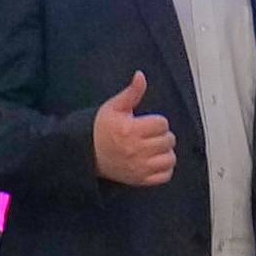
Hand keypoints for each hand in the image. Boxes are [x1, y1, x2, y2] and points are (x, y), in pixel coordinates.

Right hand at [91, 72, 176, 186]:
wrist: (85, 153)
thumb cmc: (100, 129)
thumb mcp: (114, 107)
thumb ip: (131, 92)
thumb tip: (141, 76)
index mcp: (131, 130)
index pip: (162, 123)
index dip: (156, 121)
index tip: (146, 123)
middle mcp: (136, 150)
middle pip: (168, 140)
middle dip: (161, 135)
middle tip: (149, 135)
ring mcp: (139, 167)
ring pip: (170, 158)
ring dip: (165, 152)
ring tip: (154, 148)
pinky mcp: (140, 180)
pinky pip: (165, 175)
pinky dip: (165, 168)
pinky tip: (155, 160)